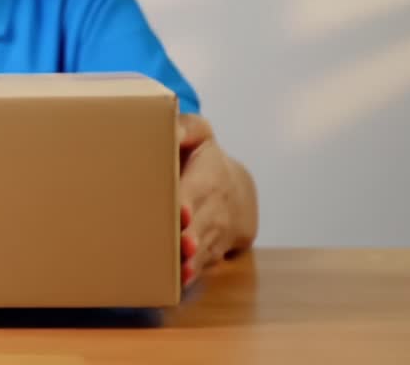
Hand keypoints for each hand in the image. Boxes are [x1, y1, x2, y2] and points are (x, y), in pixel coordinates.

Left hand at [178, 114, 239, 286]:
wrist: (237, 189)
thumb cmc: (205, 157)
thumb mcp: (199, 134)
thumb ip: (185, 126)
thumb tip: (172, 127)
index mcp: (210, 176)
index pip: (201, 189)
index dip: (191, 201)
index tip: (182, 211)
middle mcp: (216, 207)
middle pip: (203, 224)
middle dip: (192, 236)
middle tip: (182, 245)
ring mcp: (217, 232)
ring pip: (206, 248)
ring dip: (194, 260)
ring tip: (182, 270)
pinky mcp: (213, 250)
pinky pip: (205, 263)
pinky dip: (195, 273)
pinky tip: (182, 282)